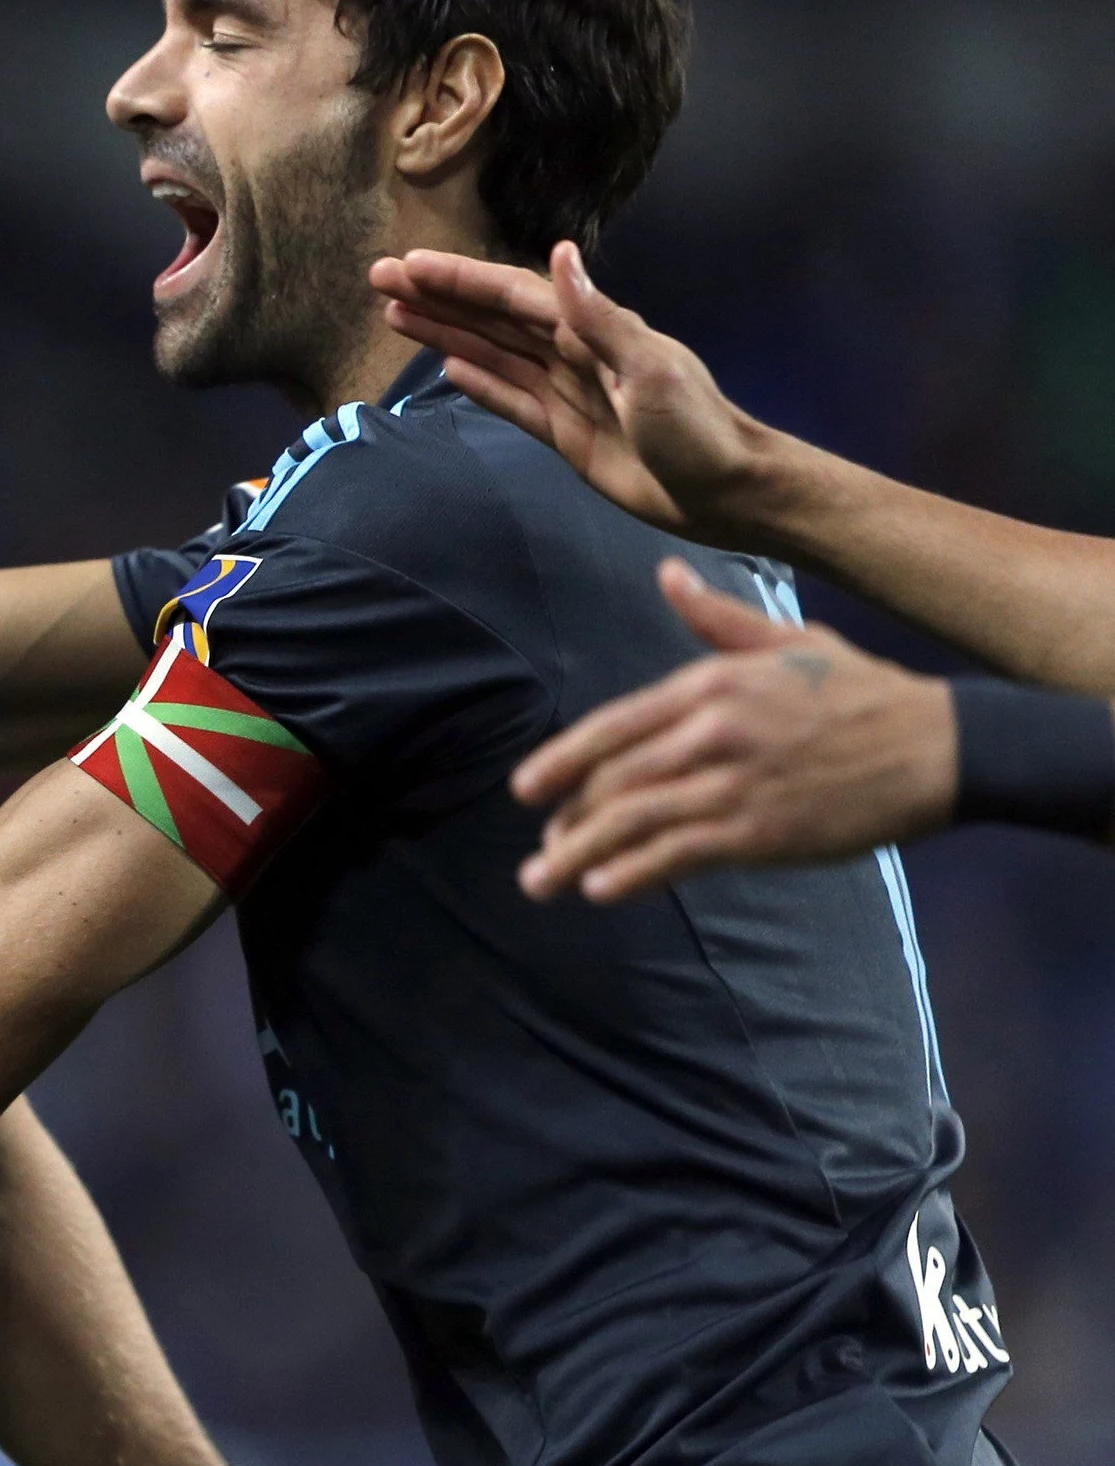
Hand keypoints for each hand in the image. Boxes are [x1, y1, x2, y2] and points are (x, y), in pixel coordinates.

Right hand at [373, 243, 770, 548]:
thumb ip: (598, 316)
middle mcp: (573, 353)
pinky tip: (447, 366)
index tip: (409, 265)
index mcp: (592, 330)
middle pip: (491, 318)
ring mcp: (566, 392)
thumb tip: (558, 254)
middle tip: (379, 280)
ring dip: (446, 332)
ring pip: (492, 354)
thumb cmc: (696, 429)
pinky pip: (510, 399)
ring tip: (395, 315)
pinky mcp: (563, 432)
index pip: (511, 295)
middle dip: (437, 297)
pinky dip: (478, 381)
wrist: (724, 492)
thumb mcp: (649, 369)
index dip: (459, 279)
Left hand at [512, 559, 953, 900]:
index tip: (524, 790)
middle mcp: (711, 731)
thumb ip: (716, 618)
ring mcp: (734, 782)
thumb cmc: (864, 691)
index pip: (611, 727)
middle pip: (611, 781)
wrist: (942, 744)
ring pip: (632, 822)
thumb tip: (667, 574)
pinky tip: (601, 890)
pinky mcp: (761, 830)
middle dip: (564, 822)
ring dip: (578, 857)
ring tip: (544, 882)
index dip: (560, 762)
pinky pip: (678, 854)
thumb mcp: (788, 640)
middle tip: (538, 854)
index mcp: (711, 683)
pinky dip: (632, 873)